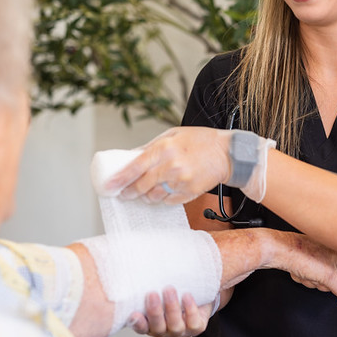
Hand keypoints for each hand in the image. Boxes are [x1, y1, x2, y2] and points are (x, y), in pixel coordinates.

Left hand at [104, 127, 230, 204]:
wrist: (228, 153)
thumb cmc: (200, 141)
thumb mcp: (173, 135)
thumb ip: (152, 146)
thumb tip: (131, 156)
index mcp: (163, 148)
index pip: (135, 167)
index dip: (119, 179)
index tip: (108, 186)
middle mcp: (170, 166)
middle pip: (141, 186)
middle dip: (128, 193)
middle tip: (122, 194)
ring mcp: (180, 181)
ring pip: (154, 197)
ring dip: (146, 197)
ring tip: (143, 193)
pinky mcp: (189, 192)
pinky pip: (169, 201)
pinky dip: (163, 199)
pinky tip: (162, 193)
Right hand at [127, 287, 212, 336]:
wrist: (198, 295)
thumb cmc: (172, 291)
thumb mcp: (157, 288)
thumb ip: (147, 282)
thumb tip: (134, 261)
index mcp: (150, 323)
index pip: (140, 327)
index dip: (137, 323)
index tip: (134, 313)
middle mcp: (164, 330)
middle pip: (157, 327)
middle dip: (155, 311)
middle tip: (152, 294)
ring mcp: (180, 331)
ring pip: (175, 326)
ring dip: (172, 308)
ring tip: (169, 290)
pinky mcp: (196, 328)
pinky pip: (193, 323)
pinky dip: (190, 309)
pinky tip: (186, 296)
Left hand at [269, 231, 336, 304]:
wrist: (277, 250)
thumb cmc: (300, 254)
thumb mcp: (327, 276)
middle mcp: (332, 250)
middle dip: (326, 283)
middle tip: (319, 279)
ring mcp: (319, 254)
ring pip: (323, 278)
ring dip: (314, 280)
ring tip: (306, 273)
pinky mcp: (308, 258)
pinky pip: (312, 275)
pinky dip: (305, 276)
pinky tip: (299, 271)